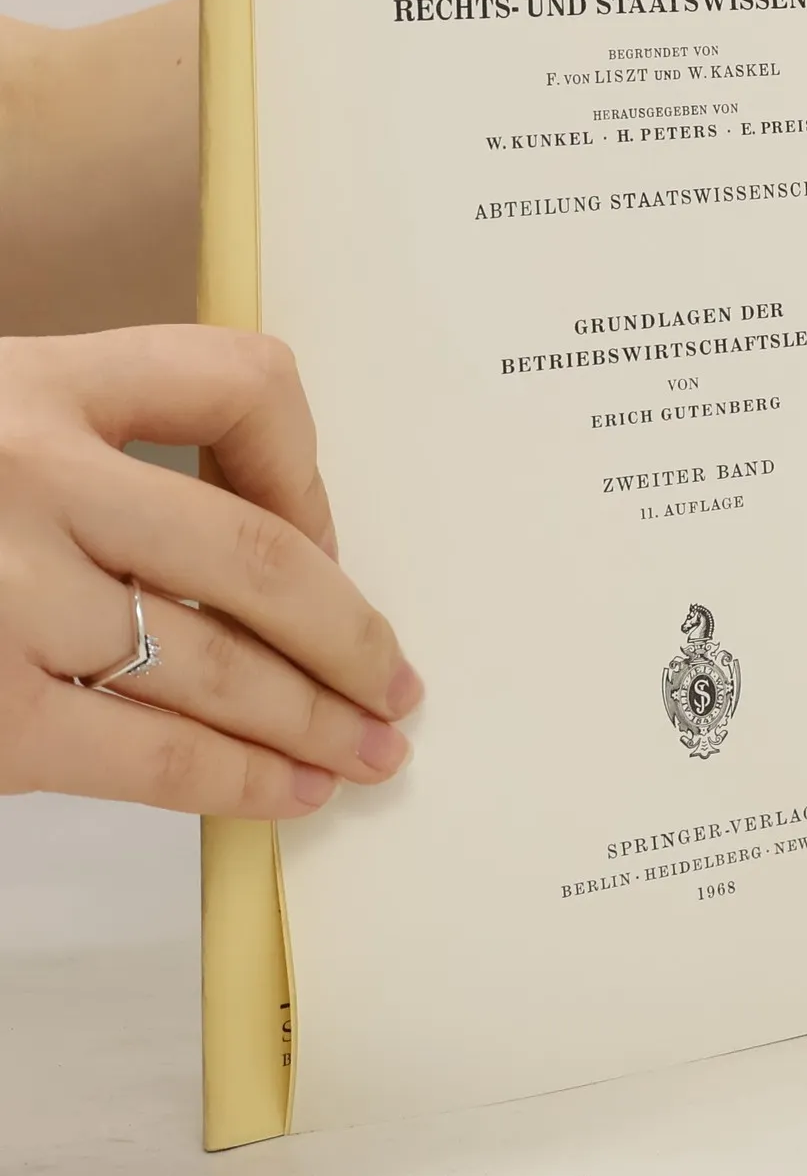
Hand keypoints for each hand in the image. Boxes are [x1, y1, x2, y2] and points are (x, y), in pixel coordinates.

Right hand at [0, 327, 421, 817]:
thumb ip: (83, 451)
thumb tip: (266, 545)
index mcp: (33, 381)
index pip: (239, 382)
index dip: (310, 469)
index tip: (328, 538)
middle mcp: (28, 472)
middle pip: (261, 555)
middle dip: (350, 635)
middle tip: (398, 683)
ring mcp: (4, 594)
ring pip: (222, 664)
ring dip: (317, 719)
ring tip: (374, 750)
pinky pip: (151, 754)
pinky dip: (239, 782)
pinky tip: (290, 795)